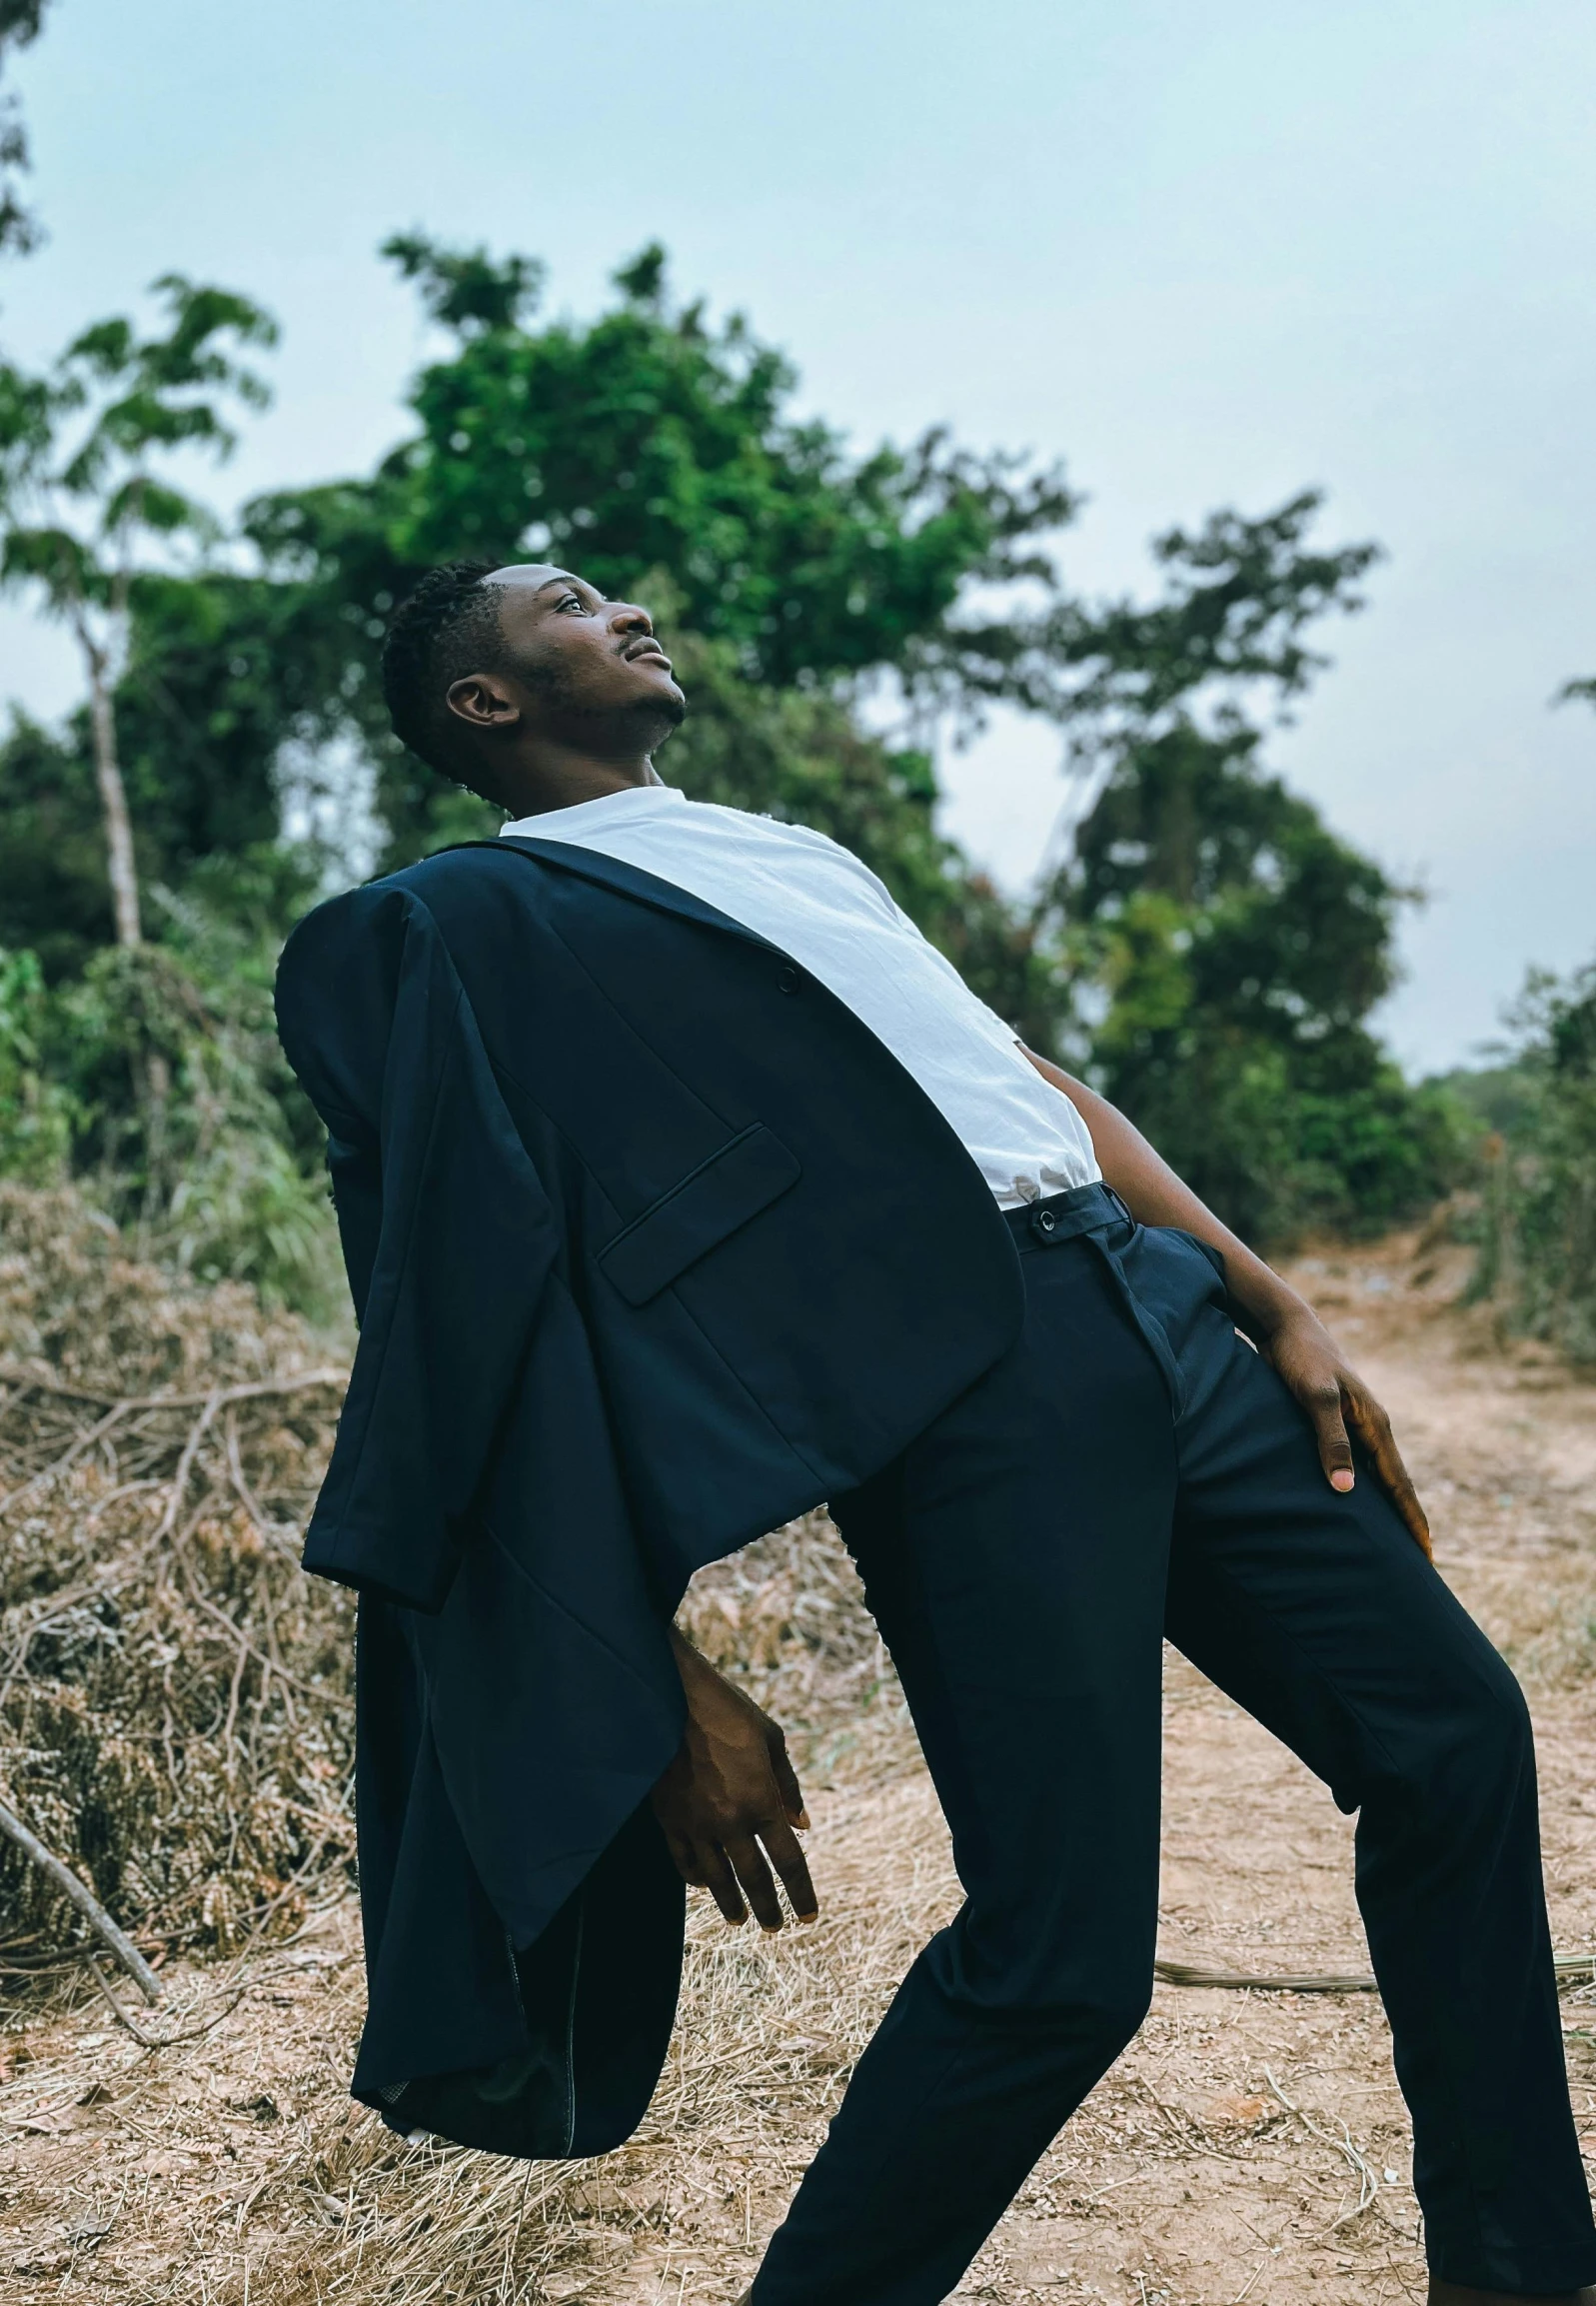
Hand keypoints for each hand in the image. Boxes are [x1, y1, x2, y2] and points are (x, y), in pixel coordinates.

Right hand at [651, 1631, 818, 1930]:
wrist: (669, 1695)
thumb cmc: (727, 1709)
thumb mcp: (770, 1738)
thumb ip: (787, 1786)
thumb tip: (801, 1825)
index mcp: (762, 1799)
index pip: (788, 1860)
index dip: (801, 1892)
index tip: (809, 1916)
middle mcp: (731, 1820)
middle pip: (754, 1878)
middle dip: (768, 1907)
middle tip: (774, 1928)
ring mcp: (696, 1823)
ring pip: (716, 1878)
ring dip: (730, 1902)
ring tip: (739, 1919)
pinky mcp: (668, 1818)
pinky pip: (683, 1860)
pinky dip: (695, 1878)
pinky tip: (703, 1885)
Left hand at [1262, 1303, 1431, 1557]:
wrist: (1287, 1327)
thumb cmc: (1302, 1359)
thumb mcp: (1315, 1397)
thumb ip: (1331, 1439)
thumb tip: (1346, 1489)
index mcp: (1375, 1426)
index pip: (1399, 1485)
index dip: (1411, 1522)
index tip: (1425, 1556)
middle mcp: (1370, 1429)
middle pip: (1393, 1488)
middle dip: (1405, 1525)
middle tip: (1416, 1566)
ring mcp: (1353, 1427)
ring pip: (1373, 1478)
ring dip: (1381, 1511)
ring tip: (1386, 1546)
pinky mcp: (1331, 1424)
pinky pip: (1351, 1466)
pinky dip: (1355, 1491)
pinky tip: (1347, 1507)